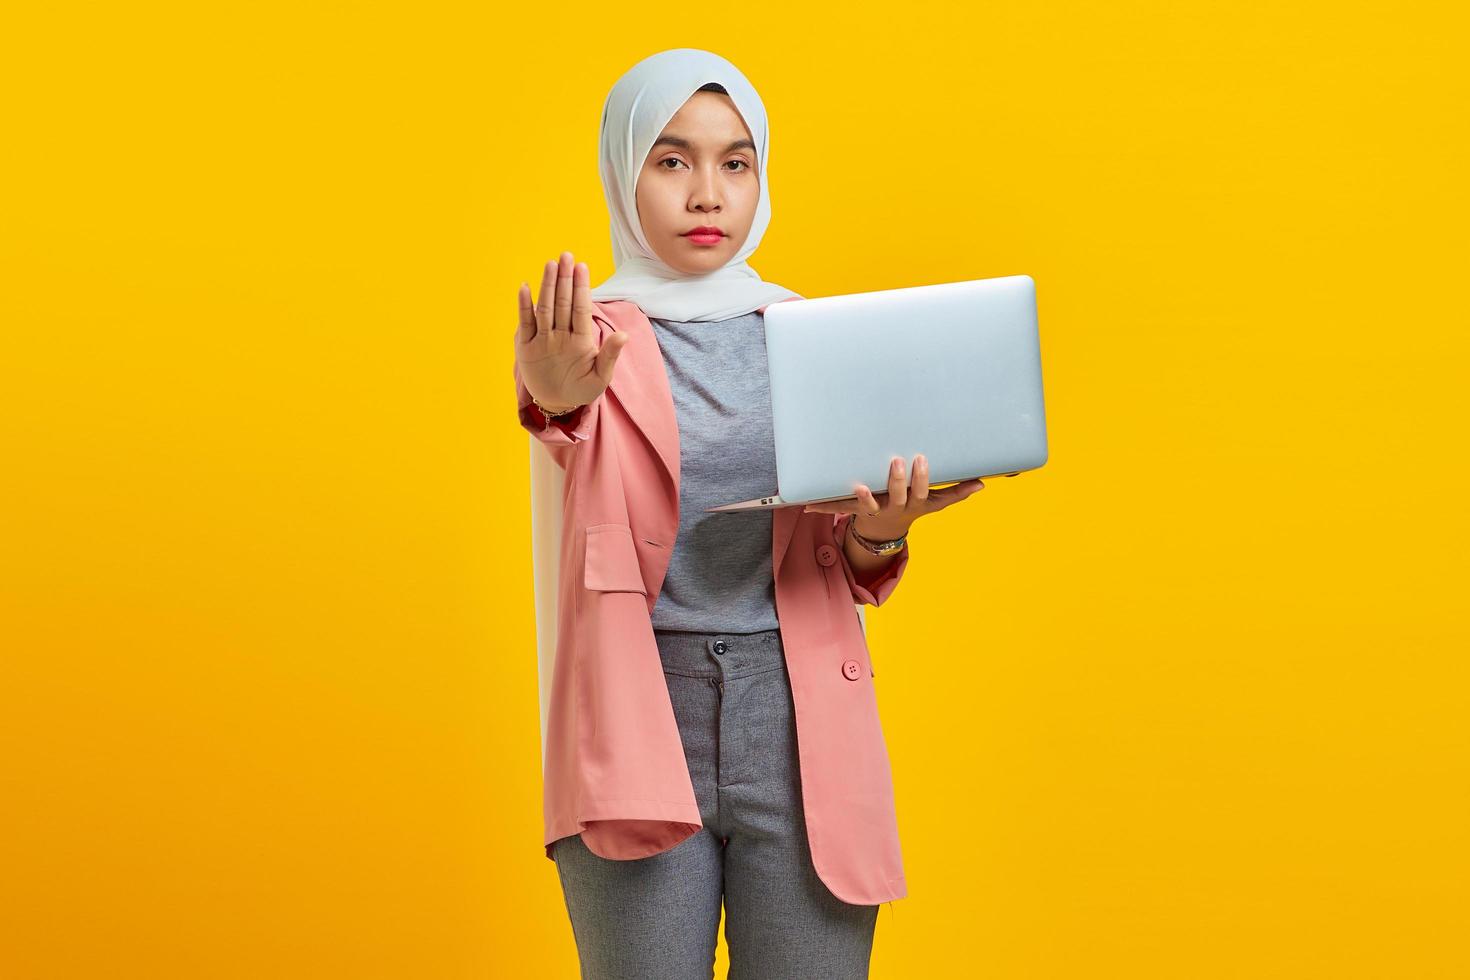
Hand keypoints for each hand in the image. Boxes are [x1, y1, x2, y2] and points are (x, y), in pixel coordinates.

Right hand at [515, 251, 629, 410]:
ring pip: (545, 308)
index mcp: (581, 339)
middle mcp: (561, 334)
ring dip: (547, 286)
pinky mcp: (526, 346)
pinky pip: (526, 323)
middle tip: (566, 255)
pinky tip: (525, 288)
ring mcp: (543, 339)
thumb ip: (610, 356)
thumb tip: (624, 335)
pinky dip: (524, 307)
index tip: (582, 267)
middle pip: (563, 303)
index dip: (582, 288)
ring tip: (550, 265)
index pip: (581, 308)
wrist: (558, 403)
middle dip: (564, 279)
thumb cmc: (582, 389)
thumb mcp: (599, 378)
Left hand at [802, 454, 984, 539]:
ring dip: (863, 497)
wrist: (883, 534)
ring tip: (859, 485)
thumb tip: (983, 483)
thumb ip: (956, 492)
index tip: (922, 459)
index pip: (923, 492)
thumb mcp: (935, 503)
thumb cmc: (912, 507)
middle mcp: (895, 509)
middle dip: (898, 481)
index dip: (923, 479)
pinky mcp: (855, 511)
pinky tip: (807, 506)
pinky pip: (839, 509)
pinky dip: (822, 508)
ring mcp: (875, 511)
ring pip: (869, 505)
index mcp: (915, 504)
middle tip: (897, 461)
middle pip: (898, 496)